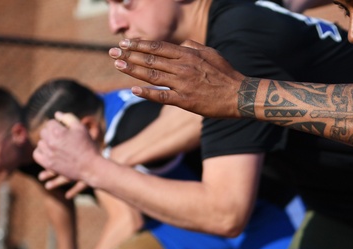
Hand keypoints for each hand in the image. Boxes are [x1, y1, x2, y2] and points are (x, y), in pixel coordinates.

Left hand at [33, 112, 102, 191]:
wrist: (91, 168)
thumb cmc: (88, 147)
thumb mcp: (81, 128)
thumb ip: (68, 118)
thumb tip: (56, 114)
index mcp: (58, 132)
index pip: (50, 123)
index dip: (59, 126)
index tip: (66, 132)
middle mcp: (51, 142)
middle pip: (44, 132)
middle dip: (52, 133)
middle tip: (63, 139)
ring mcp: (48, 154)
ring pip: (40, 143)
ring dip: (47, 143)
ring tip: (58, 147)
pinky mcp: (48, 164)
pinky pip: (37, 154)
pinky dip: (41, 152)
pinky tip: (50, 152)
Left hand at [110, 39, 246, 117]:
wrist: (239, 95)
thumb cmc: (226, 74)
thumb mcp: (211, 53)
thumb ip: (193, 47)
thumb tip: (181, 44)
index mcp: (188, 54)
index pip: (157, 47)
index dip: (139, 44)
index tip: (125, 43)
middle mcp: (182, 67)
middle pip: (150, 59)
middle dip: (129, 54)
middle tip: (112, 52)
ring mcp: (183, 84)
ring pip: (152, 75)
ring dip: (132, 70)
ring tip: (117, 65)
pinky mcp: (185, 101)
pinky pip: (162, 96)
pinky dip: (147, 93)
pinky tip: (133, 90)